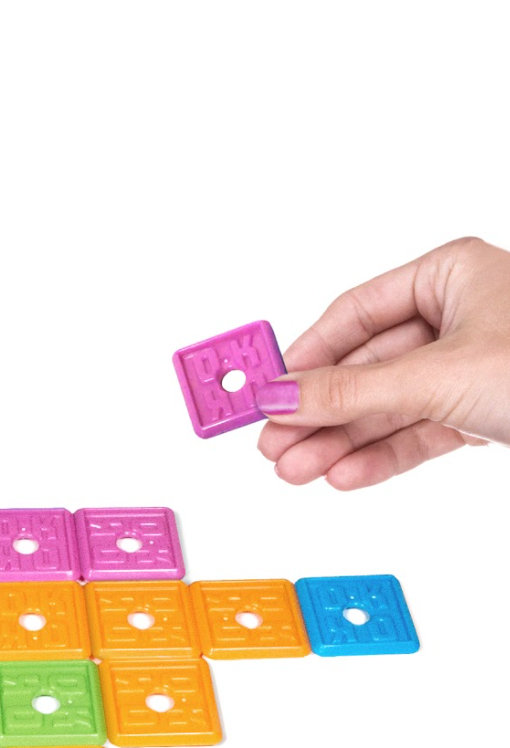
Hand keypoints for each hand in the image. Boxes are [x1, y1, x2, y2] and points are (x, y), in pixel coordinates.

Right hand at [256, 237, 508, 489]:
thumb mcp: (439, 376)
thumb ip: (351, 392)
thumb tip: (283, 396)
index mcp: (451, 275)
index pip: (353, 313)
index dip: (305, 356)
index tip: (265, 389)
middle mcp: (459, 316)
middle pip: (365, 367)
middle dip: (318, 412)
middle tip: (273, 442)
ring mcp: (471, 365)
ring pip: (388, 405)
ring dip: (340, 441)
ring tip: (298, 469)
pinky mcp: (482, 409)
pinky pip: (418, 431)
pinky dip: (381, 454)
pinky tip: (344, 472)